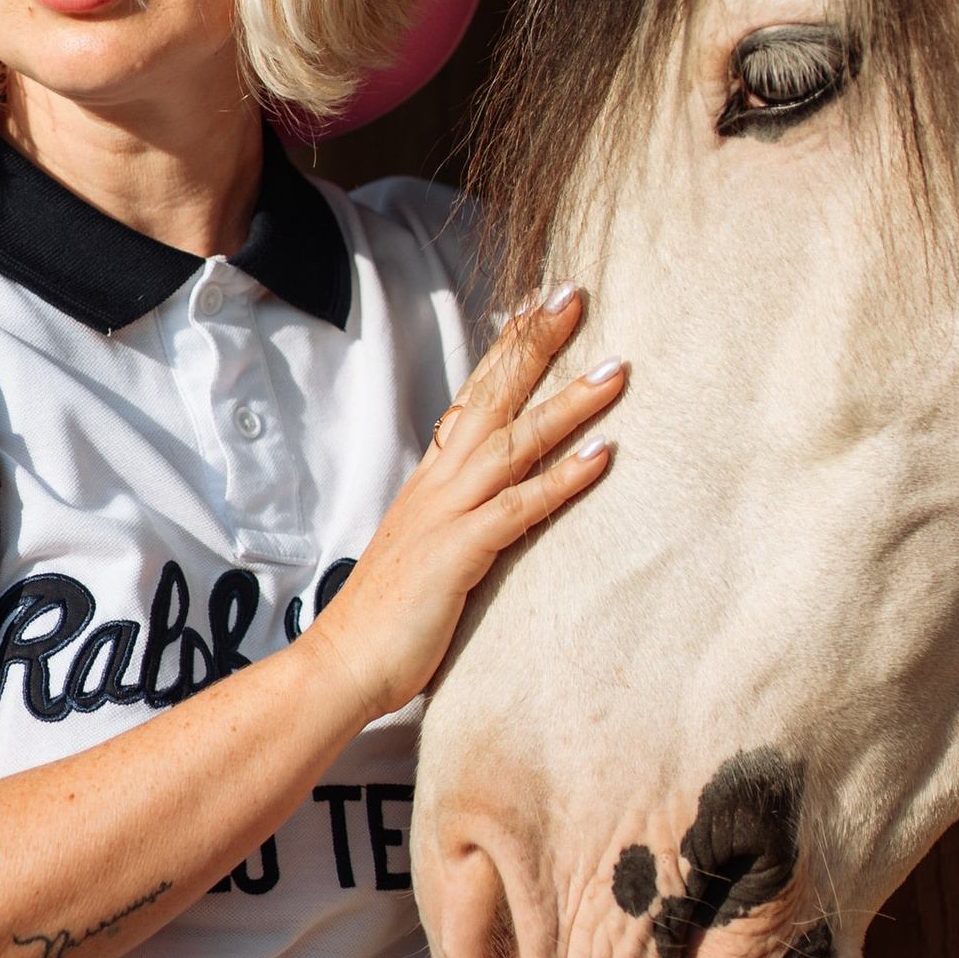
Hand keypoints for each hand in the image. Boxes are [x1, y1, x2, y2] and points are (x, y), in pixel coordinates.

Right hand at [304, 289, 621, 727]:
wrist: (342, 663)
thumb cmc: (388, 615)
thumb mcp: (424, 546)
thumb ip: (456, 514)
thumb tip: (493, 498)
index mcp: (431, 480)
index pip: (474, 397)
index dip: (506, 349)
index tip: (537, 302)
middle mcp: (439, 484)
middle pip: (493, 398)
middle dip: (535, 344)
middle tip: (574, 294)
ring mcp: (446, 515)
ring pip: (514, 443)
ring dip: (568, 403)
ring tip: (616, 369)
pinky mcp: (458, 553)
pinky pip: (519, 507)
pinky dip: (562, 479)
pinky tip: (604, 455)